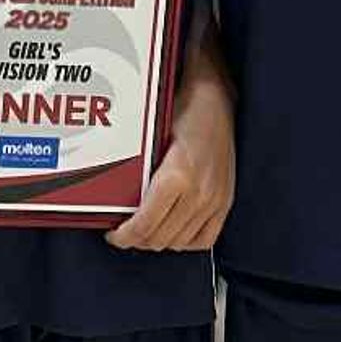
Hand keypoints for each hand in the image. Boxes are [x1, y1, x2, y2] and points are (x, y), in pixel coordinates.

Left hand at [107, 60, 234, 251]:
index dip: (124, 236)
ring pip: (180, 242)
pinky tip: (174, 232)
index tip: (115, 235)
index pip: (144, 226)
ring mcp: (214, 200)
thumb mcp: (151, 139)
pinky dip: (186, 241)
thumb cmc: (183, 109)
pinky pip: (205, 238)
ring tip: (147, 231)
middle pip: (159, 238)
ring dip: (160, 240)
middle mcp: (198, 193)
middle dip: (138, 239)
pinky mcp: (225, 201)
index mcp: (176, 177)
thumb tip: (117, 200)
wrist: (217, 99)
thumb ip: (138, 173)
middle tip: (126, 232)